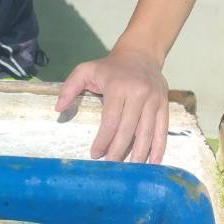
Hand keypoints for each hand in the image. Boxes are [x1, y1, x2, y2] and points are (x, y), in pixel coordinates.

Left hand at [55, 46, 169, 163]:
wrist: (141, 53)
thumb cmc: (110, 67)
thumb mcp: (85, 69)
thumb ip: (70, 87)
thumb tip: (58, 109)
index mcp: (118, 87)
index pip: (111, 120)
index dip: (103, 140)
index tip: (95, 154)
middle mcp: (139, 94)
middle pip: (128, 129)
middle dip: (118, 150)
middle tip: (110, 166)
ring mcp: (154, 100)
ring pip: (146, 132)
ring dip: (138, 153)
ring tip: (131, 169)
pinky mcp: (164, 105)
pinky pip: (162, 129)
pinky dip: (158, 147)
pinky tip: (153, 162)